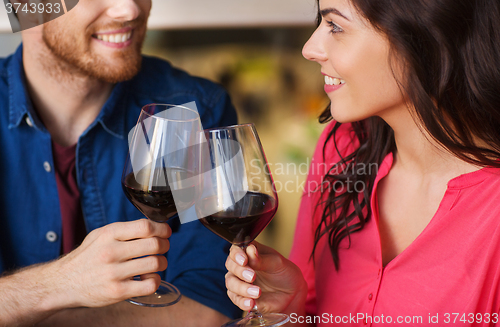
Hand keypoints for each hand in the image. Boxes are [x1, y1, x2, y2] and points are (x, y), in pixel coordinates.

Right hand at [53, 219, 170, 307]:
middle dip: (165, 245)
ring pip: (155, 263)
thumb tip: (153, 226)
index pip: (145, 226)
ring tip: (156, 263)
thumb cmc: (86, 257)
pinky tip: (148, 278)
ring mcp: (114, 273)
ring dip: (162, 263)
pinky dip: (155, 280)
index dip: (161, 229)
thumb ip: (124, 230)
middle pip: (154, 244)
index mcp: (109, 234)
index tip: (165, 232)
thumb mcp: (99, 235)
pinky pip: (150, 285)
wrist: (62, 283)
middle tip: (163, 247)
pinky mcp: (117, 291)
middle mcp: (111, 252)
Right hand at [225, 241, 306, 313]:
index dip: (237, 254)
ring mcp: (239, 281)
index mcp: (248, 252)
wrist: (291, 291)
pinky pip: (236, 299)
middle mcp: (240, 266)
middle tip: (252, 276)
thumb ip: (262, 259)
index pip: (235, 249)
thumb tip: (250, 250)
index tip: (244, 260)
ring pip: (231, 283)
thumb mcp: (276, 262)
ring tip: (257, 292)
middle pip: (230, 265)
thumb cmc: (283, 272)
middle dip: (240, 271)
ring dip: (242, 288)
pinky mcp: (241, 297)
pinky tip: (251, 303)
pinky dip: (242, 302)